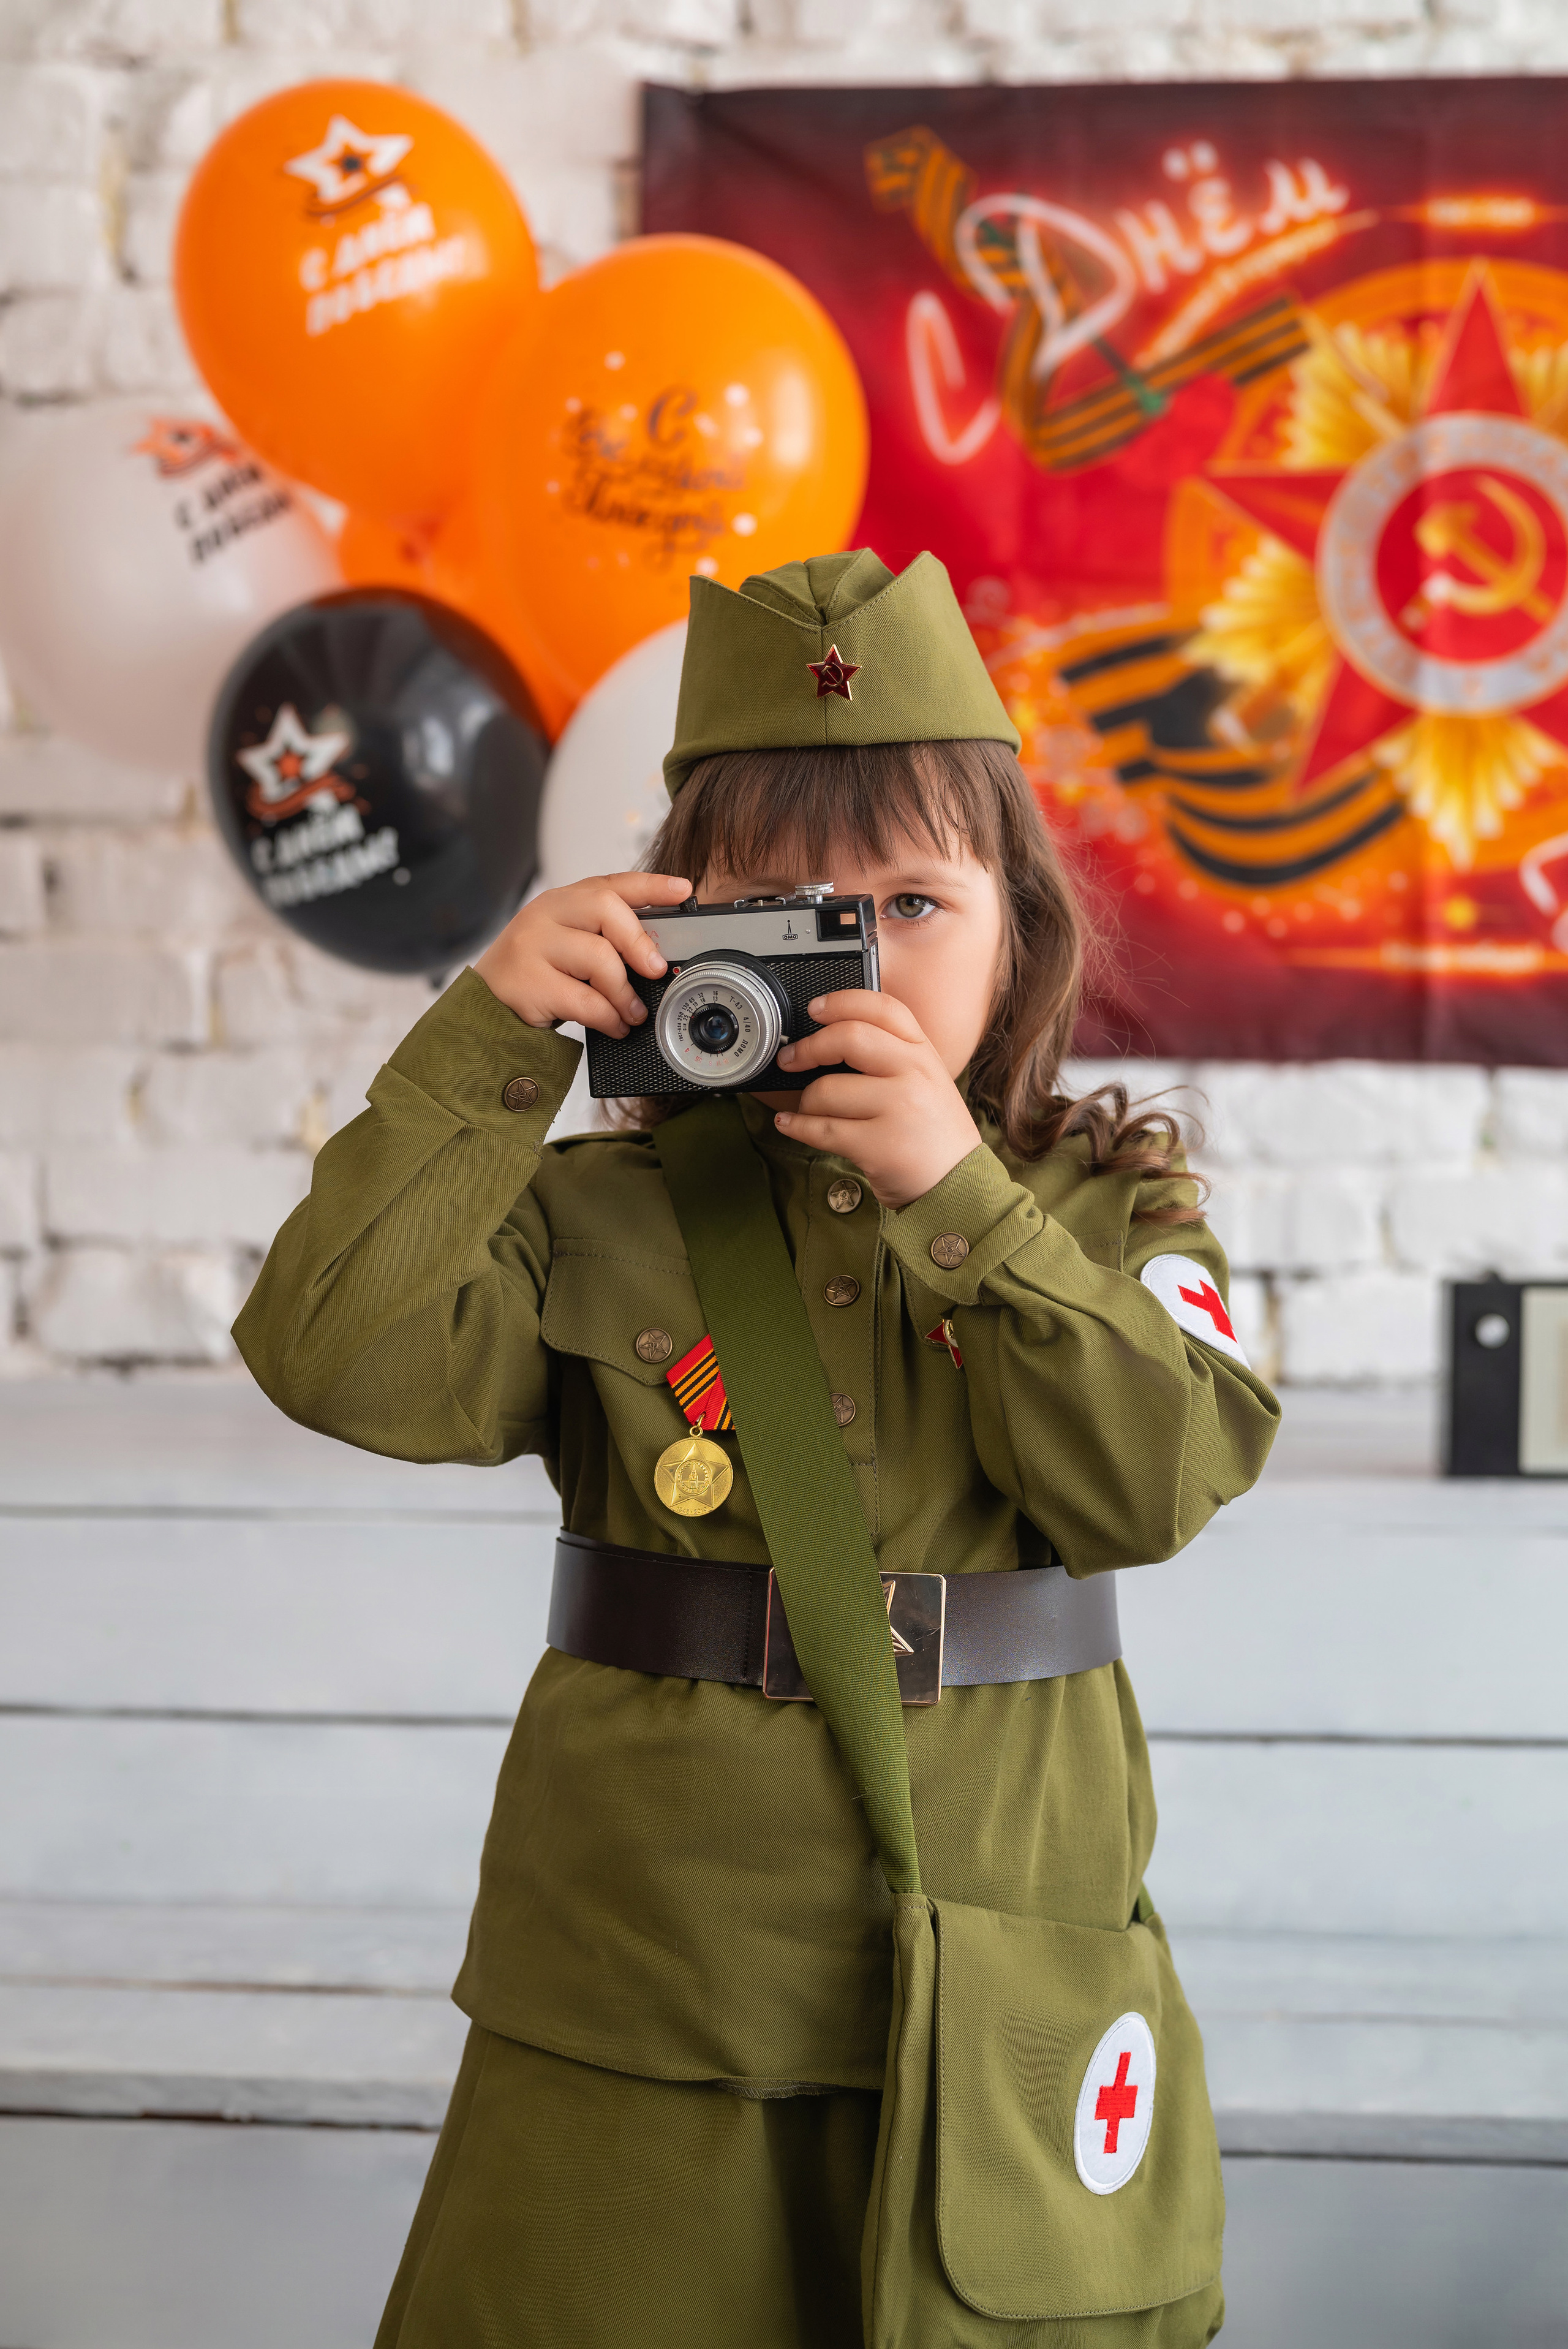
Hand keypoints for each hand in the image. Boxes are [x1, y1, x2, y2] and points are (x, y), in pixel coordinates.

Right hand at [474, 872, 690, 1035]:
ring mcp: (532, 945)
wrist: (486, 1002)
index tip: (683, 890)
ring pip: (598, 958)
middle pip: (605, 909)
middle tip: (656, 970)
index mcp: (563, 901)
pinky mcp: (528, 982)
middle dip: (639, 942)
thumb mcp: (570, 943)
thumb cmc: (538, 972)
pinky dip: (608, 1017)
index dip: (651, 885)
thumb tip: (657, 956)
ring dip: (625, 992)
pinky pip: (584, 1000)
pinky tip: (615, 1025)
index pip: (611, 883)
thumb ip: (605, 938)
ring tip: (633, 1012)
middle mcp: (546, 914)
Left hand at [774, 990, 982, 1207]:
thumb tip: (829, 1038)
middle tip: (790, 1059)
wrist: (958, 1185)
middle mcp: (914, 1074)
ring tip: (808, 1109)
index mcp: (923, 1053)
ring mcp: (899, 1109)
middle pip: (848, 1038)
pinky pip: (822, 1129)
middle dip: (808, 1048)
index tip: (814, 1008)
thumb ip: (891, 1055)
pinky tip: (789, 1123)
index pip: (883, 1008)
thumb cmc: (931, 1132)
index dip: (842, 1002)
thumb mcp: (926, 1081)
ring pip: (827, 1089)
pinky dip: (796, 1126)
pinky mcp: (880, 1146)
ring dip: (805, 1101)